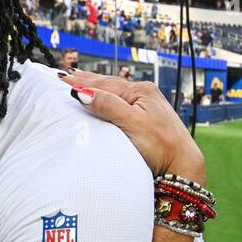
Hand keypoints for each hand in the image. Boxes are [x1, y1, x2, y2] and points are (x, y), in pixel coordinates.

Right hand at [64, 70, 205, 180]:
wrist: (182, 165)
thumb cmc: (162, 146)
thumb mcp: (133, 124)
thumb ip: (109, 107)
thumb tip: (83, 93)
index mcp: (141, 91)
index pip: (104, 84)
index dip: (80, 82)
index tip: (59, 79)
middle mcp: (144, 94)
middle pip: (109, 84)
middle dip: (86, 80)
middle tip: (63, 76)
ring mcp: (147, 104)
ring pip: (115, 92)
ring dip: (96, 87)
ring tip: (79, 82)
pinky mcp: (147, 117)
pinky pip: (121, 101)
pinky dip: (106, 97)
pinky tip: (103, 98)